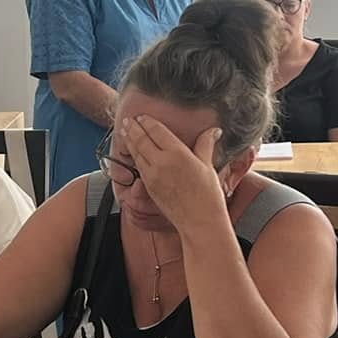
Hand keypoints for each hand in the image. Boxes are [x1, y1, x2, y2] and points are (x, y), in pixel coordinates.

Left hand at [126, 117, 230, 237]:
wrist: (199, 221)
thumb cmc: (208, 195)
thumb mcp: (208, 165)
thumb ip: (206, 144)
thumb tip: (213, 130)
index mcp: (177, 153)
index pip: (156, 131)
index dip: (147, 122)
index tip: (141, 116)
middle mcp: (161, 162)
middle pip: (141, 140)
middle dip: (132, 128)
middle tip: (126, 120)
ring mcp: (152, 175)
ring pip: (136, 153)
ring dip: (129, 141)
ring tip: (124, 132)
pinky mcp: (149, 187)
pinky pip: (138, 167)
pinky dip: (133, 156)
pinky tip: (133, 153)